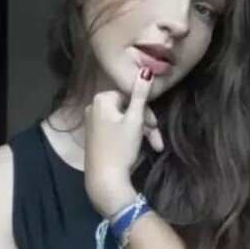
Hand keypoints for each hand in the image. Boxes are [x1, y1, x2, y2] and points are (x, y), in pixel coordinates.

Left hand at [83, 68, 162, 213]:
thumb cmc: (121, 147)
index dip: (147, 111)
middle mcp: (93, 107)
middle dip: (146, 125)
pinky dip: (129, 137)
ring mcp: (92, 123)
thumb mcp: (134, 120)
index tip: (156, 126)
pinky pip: (115, 130)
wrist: (105, 179)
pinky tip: (138, 149)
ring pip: (124, 122)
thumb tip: (146, 69)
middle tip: (157, 140)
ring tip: (155, 148)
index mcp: (101, 99)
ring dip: (141, 133)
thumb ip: (140, 94)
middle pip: (128, 110)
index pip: (131, 97)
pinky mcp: (94, 137)